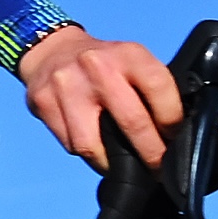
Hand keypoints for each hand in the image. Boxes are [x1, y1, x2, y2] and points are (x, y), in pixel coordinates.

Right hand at [18, 26, 185, 168]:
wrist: (52, 49)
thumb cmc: (103, 64)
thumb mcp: (132, 61)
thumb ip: (151, 89)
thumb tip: (174, 134)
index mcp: (128, 54)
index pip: (159, 89)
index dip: (172, 121)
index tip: (173, 138)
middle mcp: (97, 66)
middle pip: (132, 122)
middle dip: (150, 154)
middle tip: (157, 168)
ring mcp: (67, 85)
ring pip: (92, 144)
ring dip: (112, 163)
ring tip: (121, 165)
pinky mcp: (43, 102)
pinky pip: (70, 145)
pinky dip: (87, 154)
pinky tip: (96, 149)